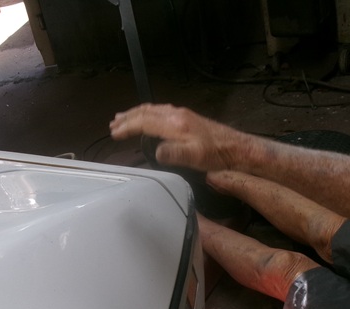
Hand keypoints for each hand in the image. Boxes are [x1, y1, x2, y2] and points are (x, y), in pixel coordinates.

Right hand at [109, 104, 253, 171]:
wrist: (237, 148)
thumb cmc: (216, 155)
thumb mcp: (195, 157)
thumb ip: (174, 153)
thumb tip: (156, 152)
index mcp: (175, 123)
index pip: (144, 121)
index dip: (127, 127)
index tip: (114, 134)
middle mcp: (176, 114)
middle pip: (146, 111)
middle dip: (128, 117)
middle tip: (112, 124)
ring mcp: (182, 114)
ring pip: (153, 109)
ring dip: (136, 114)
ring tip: (122, 118)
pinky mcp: (187, 117)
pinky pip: (160, 111)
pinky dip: (147, 114)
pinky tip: (147, 118)